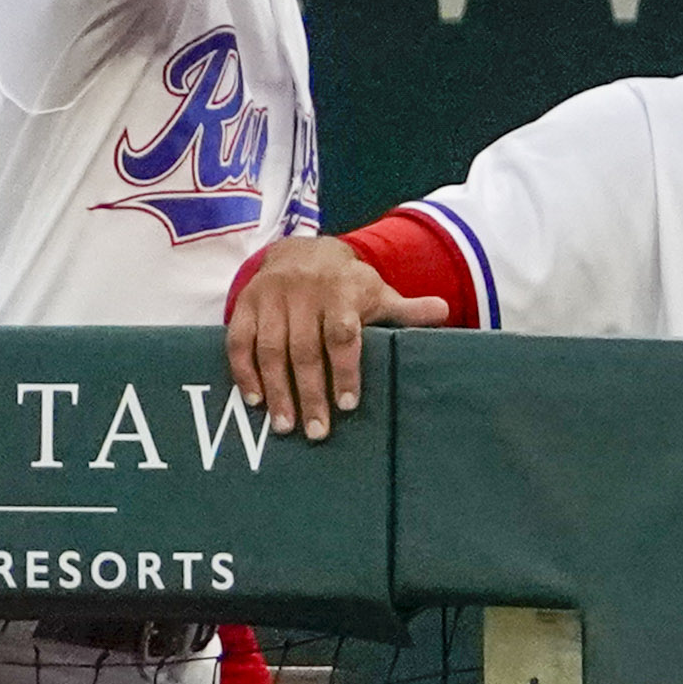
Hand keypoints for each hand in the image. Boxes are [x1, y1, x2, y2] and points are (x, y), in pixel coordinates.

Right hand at [229, 236, 453, 443]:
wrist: (300, 251)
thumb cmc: (346, 284)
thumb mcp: (378, 292)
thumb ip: (407, 309)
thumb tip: (444, 311)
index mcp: (340, 291)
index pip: (342, 334)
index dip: (345, 369)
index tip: (349, 404)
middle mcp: (302, 293)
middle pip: (304, 350)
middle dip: (310, 393)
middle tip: (316, 432)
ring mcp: (269, 299)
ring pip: (270, 350)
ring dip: (276, 391)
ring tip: (285, 426)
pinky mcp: (244, 305)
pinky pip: (238, 342)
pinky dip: (244, 372)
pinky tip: (254, 401)